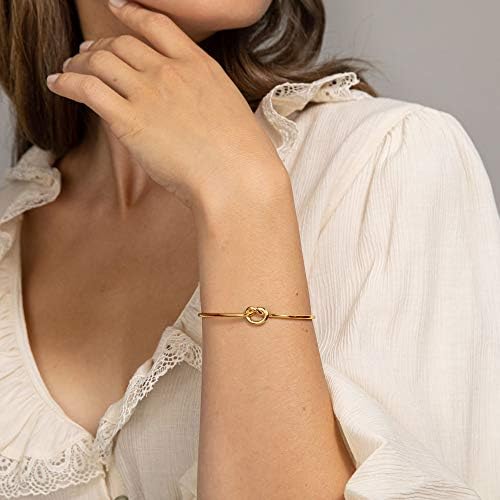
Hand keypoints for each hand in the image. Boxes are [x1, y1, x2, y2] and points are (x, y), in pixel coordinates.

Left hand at [46, 0, 283, 208]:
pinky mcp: (129, 120)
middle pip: (122, 43)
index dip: (131, 11)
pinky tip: (58, 84)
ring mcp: (148, 93)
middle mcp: (170, 71)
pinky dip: (66, 82)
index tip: (116, 7)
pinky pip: (87, 89)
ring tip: (68, 69)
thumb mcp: (229, 107)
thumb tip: (185, 101)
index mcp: (198, 64)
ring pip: (99, 60)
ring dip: (78, 62)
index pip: (156, 24)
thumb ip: (201, 93)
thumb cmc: (242, 154)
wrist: (237, 177)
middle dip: (100, 45)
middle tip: (87, 53)